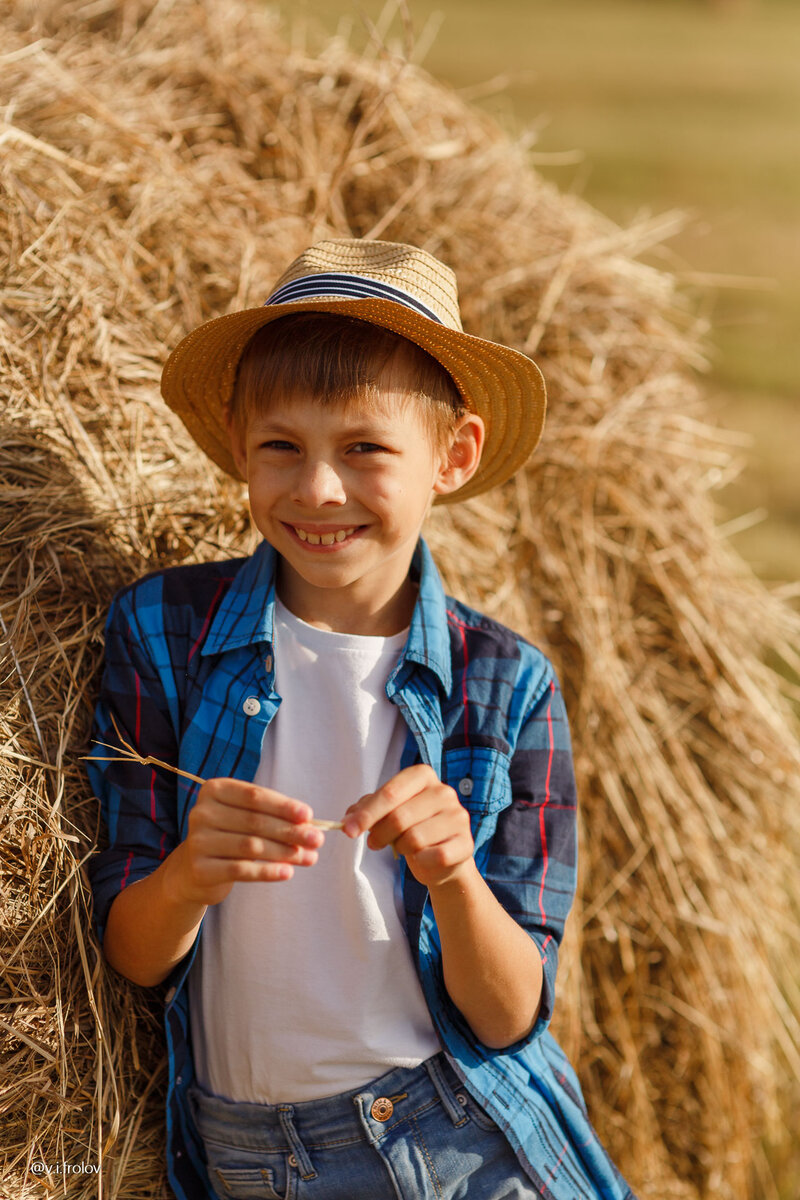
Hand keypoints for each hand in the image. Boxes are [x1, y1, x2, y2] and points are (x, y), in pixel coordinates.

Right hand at [171, 778, 323, 906]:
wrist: (193, 871)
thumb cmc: (229, 836)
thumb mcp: (245, 818)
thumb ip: (273, 816)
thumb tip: (310, 824)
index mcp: (214, 790)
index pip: (255, 796)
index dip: (284, 806)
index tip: (308, 816)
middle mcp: (202, 812)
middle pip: (255, 821)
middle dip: (291, 831)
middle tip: (317, 840)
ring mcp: (198, 841)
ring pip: (251, 846)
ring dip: (285, 852)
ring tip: (309, 858)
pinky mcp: (200, 869)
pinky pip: (241, 870)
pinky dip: (268, 872)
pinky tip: (287, 873)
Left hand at [342, 764, 473, 889]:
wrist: (442, 858)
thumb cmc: (411, 828)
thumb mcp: (387, 813)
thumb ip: (367, 809)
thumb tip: (347, 818)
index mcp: (423, 776)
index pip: (390, 793)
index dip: (366, 814)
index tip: (348, 830)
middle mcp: (444, 791)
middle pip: (399, 817)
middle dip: (379, 834)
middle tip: (373, 844)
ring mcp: (458, 816)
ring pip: (414, 838)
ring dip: (400, 848)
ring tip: (403, 847)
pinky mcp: (466, 843)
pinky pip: (434, 856)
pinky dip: (420, 861)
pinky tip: (421, 858)